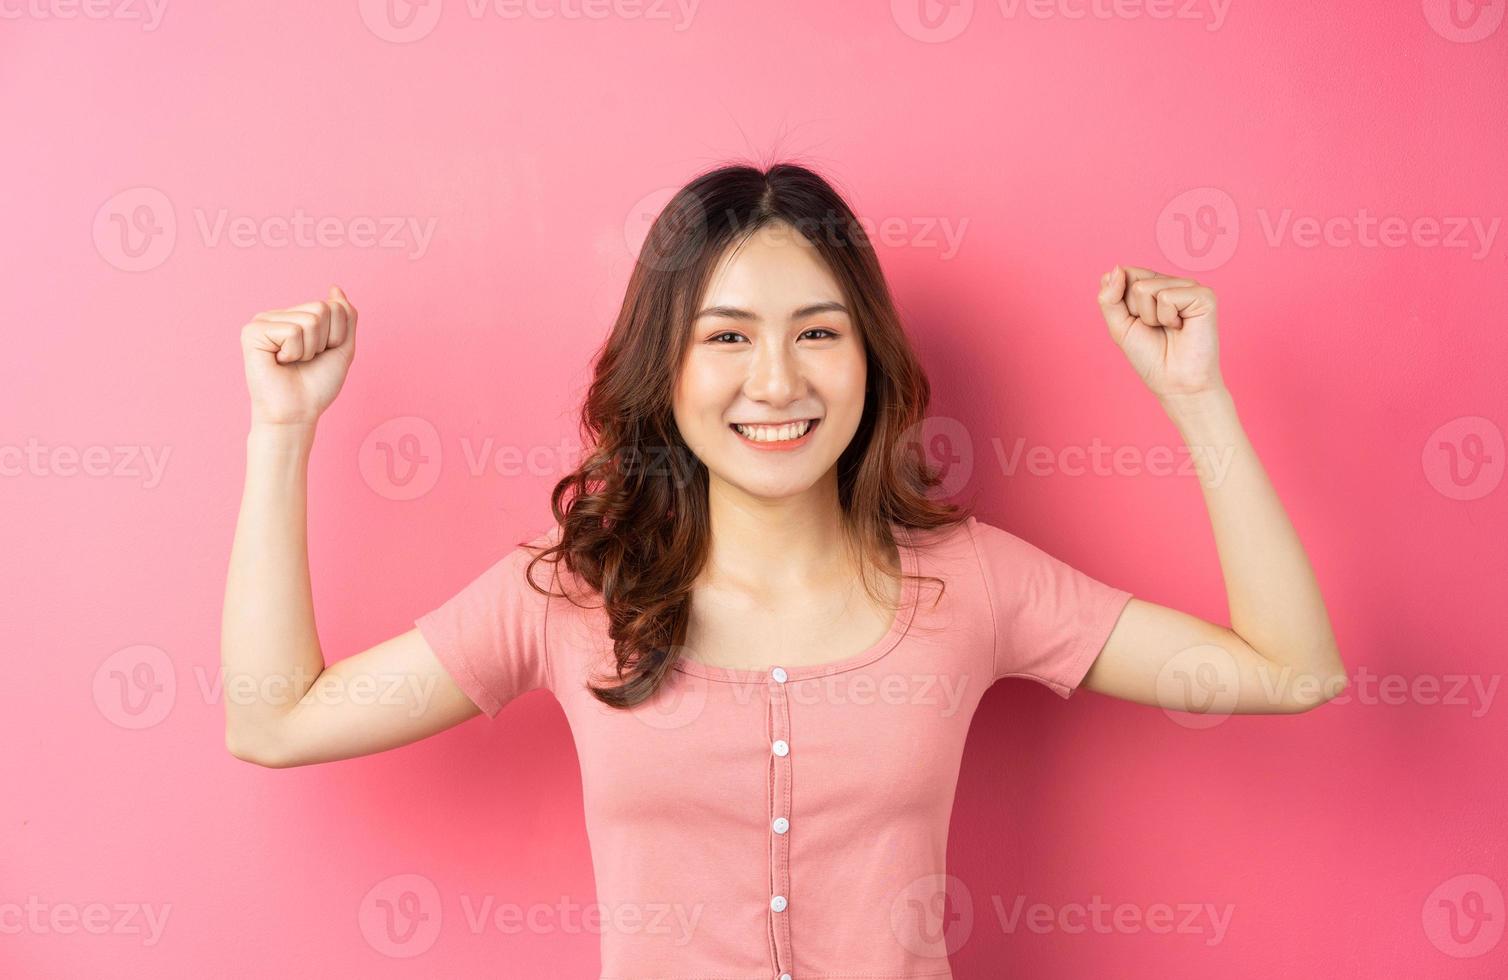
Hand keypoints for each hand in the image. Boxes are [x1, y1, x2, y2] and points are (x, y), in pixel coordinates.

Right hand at [240, 285, 357, 426]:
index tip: (320, 355)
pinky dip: (294, 352)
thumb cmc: (316, 385)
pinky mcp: (252, 332)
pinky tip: (279, 362)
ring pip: (310, 320)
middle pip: (322, 309)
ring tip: (292, 362)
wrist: (298, 413)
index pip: (333, 306)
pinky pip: (292, 331)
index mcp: (296, 317)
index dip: (337, 335)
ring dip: (309, 349)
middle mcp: (278, 315)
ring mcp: (263, 321)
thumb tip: (335, 288)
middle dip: (324, 341)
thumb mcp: (342, 347)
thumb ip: (344, 316)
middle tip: (305, 360)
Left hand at [1096, 265, 1223, 401]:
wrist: (1175, 382)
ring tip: (1168, 329)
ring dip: (1150, 317)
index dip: (1122, 303)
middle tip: (1155, 328)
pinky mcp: (1204, 295)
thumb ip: (1109, 298)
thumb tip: (1116, 268)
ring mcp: (1189, 287)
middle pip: (1133, 280)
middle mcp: (1172, 283)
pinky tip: (1181, 327)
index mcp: (1154, 286)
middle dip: (1135, 311)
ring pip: (1146, 288)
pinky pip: (1166, 297)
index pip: (1125, 274)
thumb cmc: (1150, 356)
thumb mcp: (1119, 326)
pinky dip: (1167, 318)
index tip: (1137, 322)